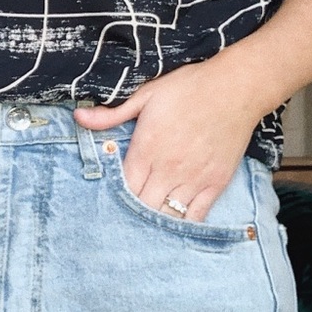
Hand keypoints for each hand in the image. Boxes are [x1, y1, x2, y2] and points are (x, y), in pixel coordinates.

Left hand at [73, 60, 258, 220]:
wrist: (233, 89)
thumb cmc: (187, 88)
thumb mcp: (145, 95)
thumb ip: (111, 114)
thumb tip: (78, 117)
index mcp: (147, 147)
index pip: (124, 186)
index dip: (114, 194)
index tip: (108, 196)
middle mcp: (168, 168)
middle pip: (143, 206)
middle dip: (131, 211)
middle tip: (124, 214)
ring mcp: (194, 178)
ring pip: (168, 216)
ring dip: (155, 220)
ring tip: (145, 222)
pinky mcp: (216, 184)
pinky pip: (196, 217)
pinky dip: (183, 223)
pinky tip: (173, 222)